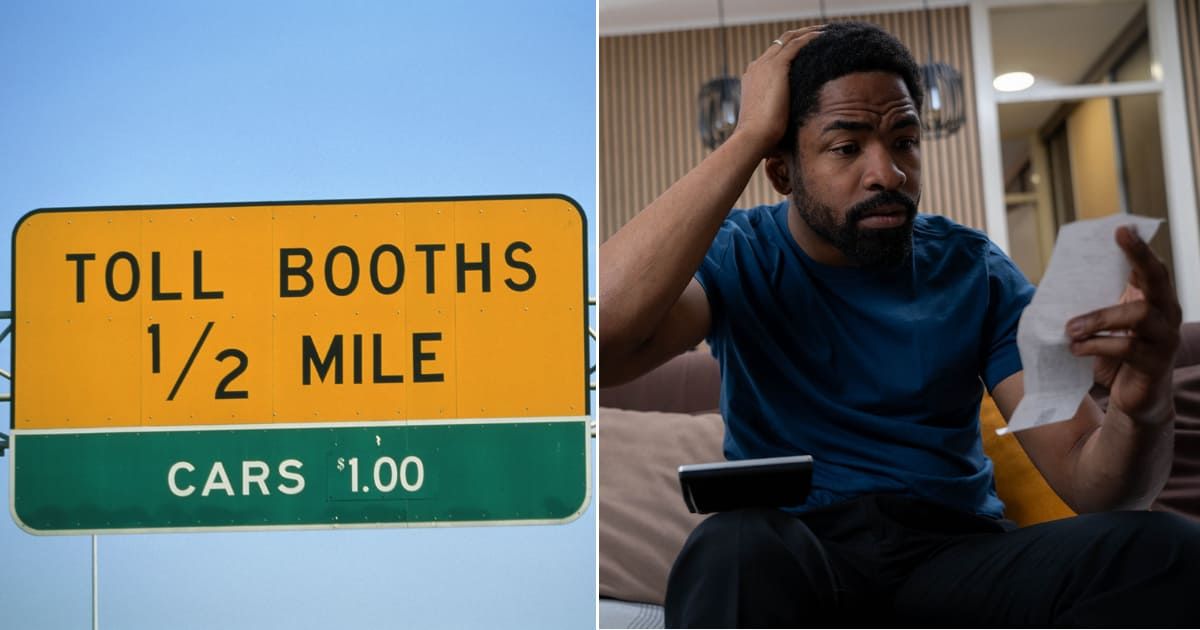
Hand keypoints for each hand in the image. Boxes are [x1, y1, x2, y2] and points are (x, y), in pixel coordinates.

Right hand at [734, 26, 823, 154]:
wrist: (752, 138)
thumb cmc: (759, 139)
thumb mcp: (766, 122)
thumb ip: (775, 117)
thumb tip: (784, 133)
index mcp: (752, 79)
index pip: (771, 58)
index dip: (788, 52)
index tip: (805, 52)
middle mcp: (756, 67)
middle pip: (779, 43)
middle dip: (798, 37)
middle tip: (818, 35)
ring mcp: (765, 65)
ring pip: (788, 38)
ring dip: (806, 32)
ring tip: (824, 31)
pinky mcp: (777, 66)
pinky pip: (796, 44)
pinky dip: (810, 37)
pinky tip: (823, 36)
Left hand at [1067, 226, 1181, 425]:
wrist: (1134, 399)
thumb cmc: (1115, 354)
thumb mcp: (1104, 324)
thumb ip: (1094, 302)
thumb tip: (1057, 278)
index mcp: (1153, 300)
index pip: (1150, 267)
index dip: (1138, 247)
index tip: (1122, 228)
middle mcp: (1166, 313)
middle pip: (1158, 279)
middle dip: (1139, 257)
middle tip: (1118, 240)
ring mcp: (1164, 338)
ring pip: (1138, 316)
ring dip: (1099, 317)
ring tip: (1070, 328)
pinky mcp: (1155, 363)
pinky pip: (1128, 347)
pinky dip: (1097, 345)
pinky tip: (1075, 348)